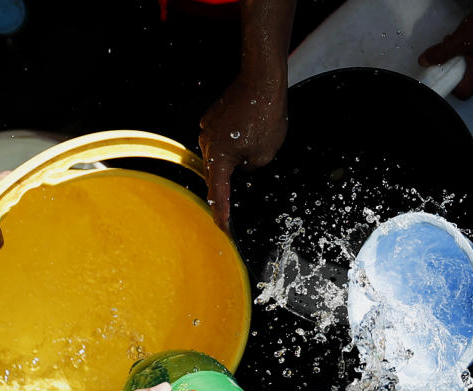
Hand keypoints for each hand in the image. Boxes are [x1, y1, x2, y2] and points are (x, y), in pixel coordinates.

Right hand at [199, 73, 287, 231]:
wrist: (262, 79)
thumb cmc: (265, 117)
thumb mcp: (264, 155)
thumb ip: (250, 169)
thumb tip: (242, 166)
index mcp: (218, 157)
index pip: (219, 193)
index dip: (222, 214)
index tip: (224, 229)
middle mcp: (207, 143)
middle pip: (215, 174)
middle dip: (226, 189)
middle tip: (233, 209)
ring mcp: (208, 127)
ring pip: (219, 155)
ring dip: (231, 163)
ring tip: (250, 160)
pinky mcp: (214, 116)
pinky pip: (221, 139)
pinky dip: (232, 145)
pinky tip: (247, 141)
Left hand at [419, 0, 472, 98]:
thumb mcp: (462, 38)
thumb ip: (443, 52)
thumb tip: (424, 62)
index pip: (464, 92)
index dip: (450, 82)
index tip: (443, 66)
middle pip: (471, 78)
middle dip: (458, 65)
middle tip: (452, 48)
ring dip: (468, 55)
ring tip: (464, 38)